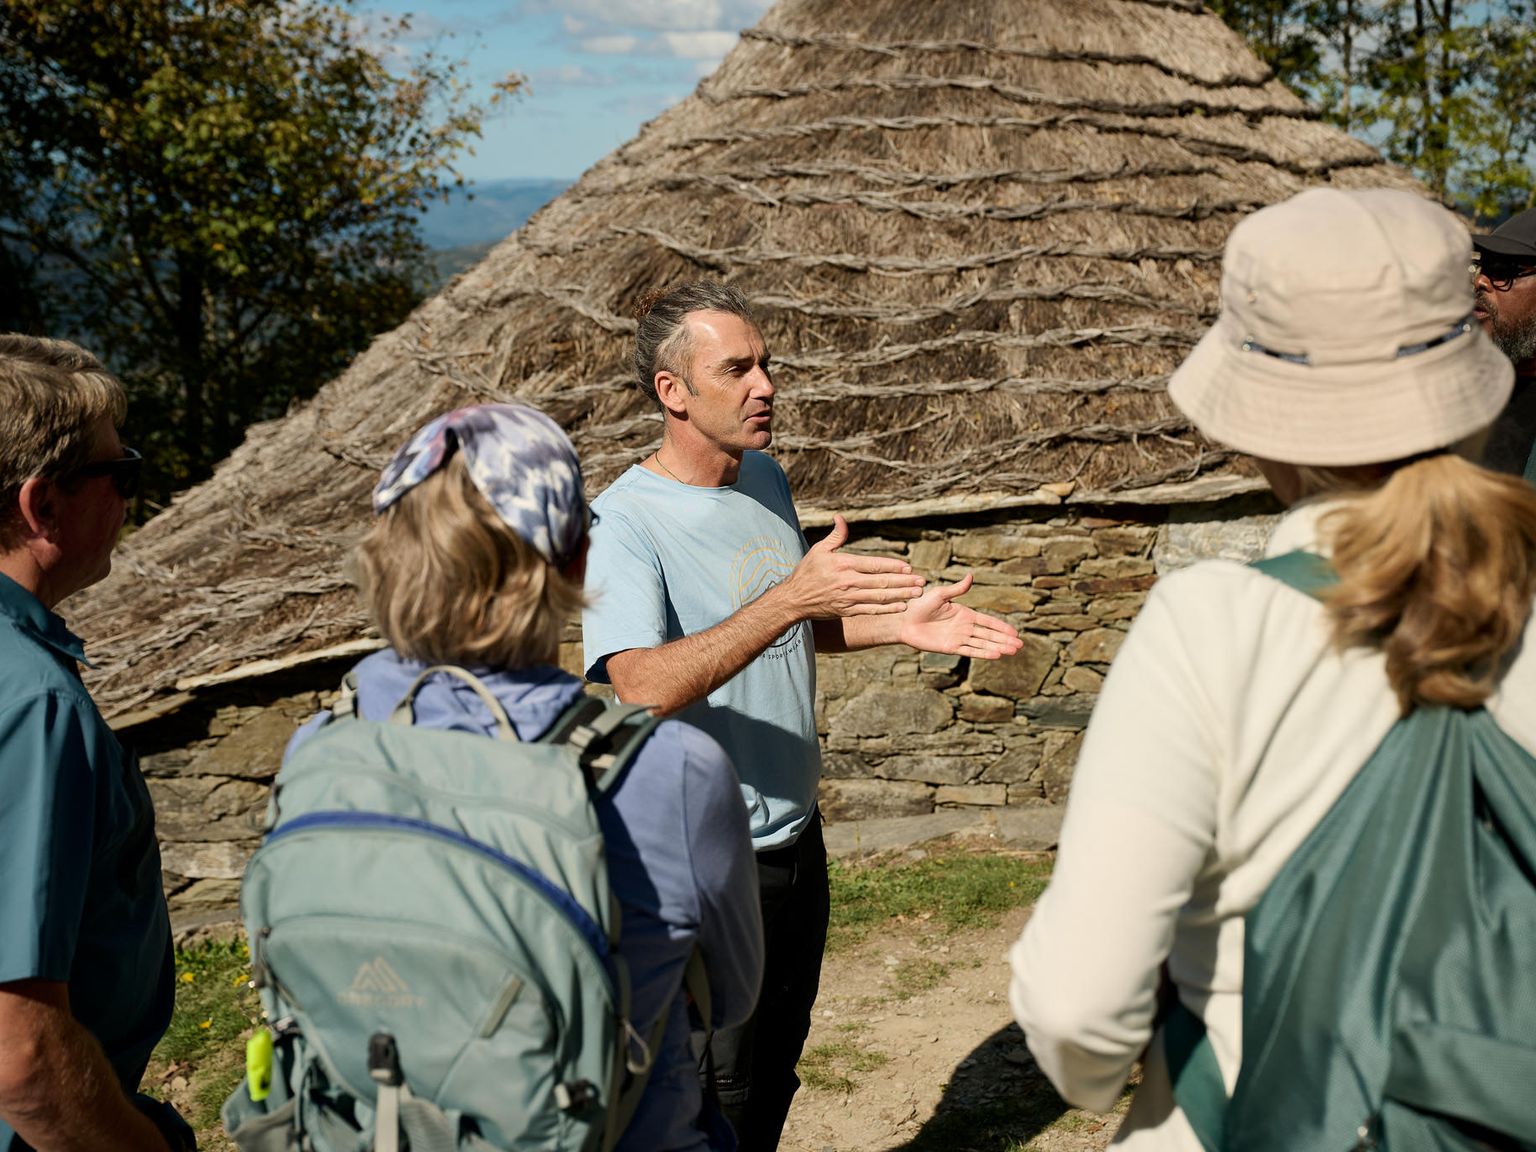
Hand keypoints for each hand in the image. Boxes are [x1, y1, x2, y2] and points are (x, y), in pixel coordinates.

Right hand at [780, 515, 924, 617]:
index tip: (908, 567)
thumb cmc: (807, 571)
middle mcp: (848, 582)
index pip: (873, 565)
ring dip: (901, 595)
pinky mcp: (847, 610)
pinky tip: (901, 606)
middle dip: (904, 581)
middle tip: (921, 581)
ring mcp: (848, 598)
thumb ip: (835, 535)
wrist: (794, 599)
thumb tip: (840, 517)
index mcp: (843, 564)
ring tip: (917, 593)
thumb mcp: (819, 549)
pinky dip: (887, 609)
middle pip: (881, 582)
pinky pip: (872, 610)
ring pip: (880, 596)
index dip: (893, 566)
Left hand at [897, 573, 1022, 658]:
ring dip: (998, 647)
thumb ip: (957, 589)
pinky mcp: (950, 647)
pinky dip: (983, 653)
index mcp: (964, 614)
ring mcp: (958, 638)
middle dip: (1005, 640)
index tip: (1015, 633)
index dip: (1001, 627)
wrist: (904, 620)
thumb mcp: (940, 594)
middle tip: (1020, 646)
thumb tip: (971, 576)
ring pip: (982, 644)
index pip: (988, 621)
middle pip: (989, 635)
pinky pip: (970, 651)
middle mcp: (964, 627)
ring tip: (1012, 651)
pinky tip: (995, 655)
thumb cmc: (919, 605)